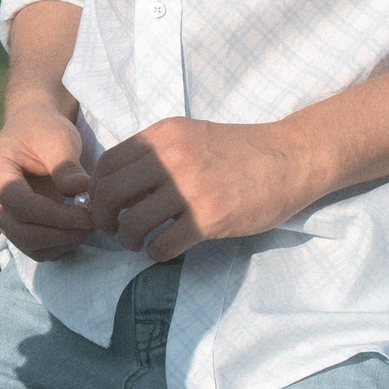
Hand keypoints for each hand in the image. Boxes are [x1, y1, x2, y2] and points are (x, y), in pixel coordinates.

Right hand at [0, 103, 93, 260]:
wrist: (32, 130)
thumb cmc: (43, 129)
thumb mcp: (57, 138)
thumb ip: (66, 166)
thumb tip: (81, 194)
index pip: (20, 205)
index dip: (55, 216)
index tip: (89, 216)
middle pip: (21, 231)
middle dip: (61, 233)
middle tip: (94, 223)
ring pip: (28, 245)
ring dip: (62, 242)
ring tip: (89, 225)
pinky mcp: (11, 226)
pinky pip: (34, 249)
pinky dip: (58, 246)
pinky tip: (77, 230)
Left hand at [89, 117, 318, 259]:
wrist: (291, 157)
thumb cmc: (239, 150)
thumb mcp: (190, 135)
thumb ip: (156, 153)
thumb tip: (118, 181)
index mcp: (163, 136)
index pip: (107, 164)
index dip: (97, 190)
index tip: (105, 204)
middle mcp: (171, 158)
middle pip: (110, 194)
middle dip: (103, 217)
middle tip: (112, 229)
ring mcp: (191, 189)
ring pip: (132, 222)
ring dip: (128, 239)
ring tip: (137, 242)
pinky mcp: (211, 218)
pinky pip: (164, 244)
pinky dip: (156, 253)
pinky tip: (162, 250)